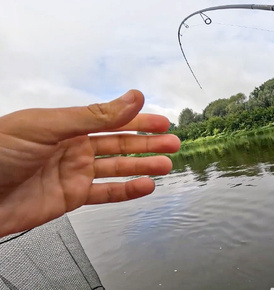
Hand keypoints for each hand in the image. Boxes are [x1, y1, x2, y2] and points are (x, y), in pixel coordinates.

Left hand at [0, 90, 180, 236]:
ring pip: (117, 168)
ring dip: (143, 166)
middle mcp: (74, 147)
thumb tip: (133, 99)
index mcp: (68, 125)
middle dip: (148, 143)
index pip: (112, 120)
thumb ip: (94, 116)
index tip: (162, 122)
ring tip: (166, 164)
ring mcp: (73, 173)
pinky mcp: (70, 197)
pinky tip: (145, 186)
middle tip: (173, 144)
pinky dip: (127, 191)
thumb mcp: (48, 126)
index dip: (139, 120)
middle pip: (120, 144)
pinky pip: (105, 193)